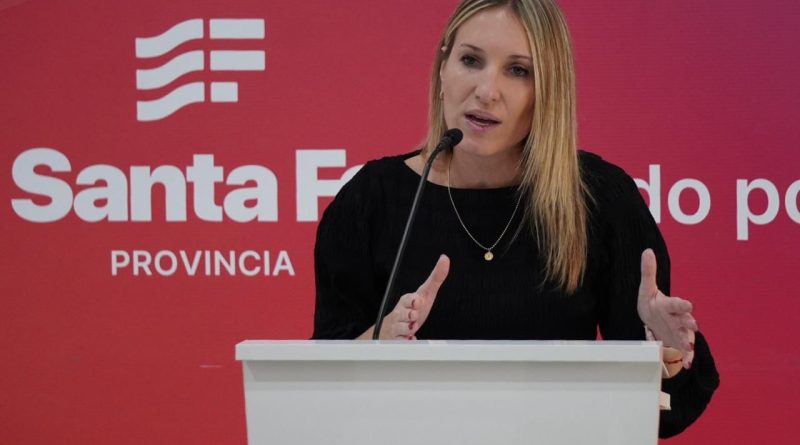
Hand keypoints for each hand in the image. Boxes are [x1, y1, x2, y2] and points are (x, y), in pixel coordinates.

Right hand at [378, 254, 449, 339]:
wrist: (395, 326)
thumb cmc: (413, 308)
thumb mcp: (426, 293)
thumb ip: (436, 278)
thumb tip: (445, 259)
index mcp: (406, 301)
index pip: (407, 299)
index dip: (412, 300)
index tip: (418, 301)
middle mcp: (400, 313)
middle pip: (401, 313)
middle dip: (409, 315)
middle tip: (414, 316)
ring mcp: (397, 326)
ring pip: (400, 328)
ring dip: (407, 329)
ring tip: (412, 327)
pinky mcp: (396, 339)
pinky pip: (400, 342)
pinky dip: (406, 342)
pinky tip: (410, 339)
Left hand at [637, 249, 696, 367]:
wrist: (653, 322)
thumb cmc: (652, 305)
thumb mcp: (647, 289)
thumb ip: (648, 272)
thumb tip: (647, 251)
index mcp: (669, 305)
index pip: (676, 303)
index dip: (682, 303)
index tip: (689, 304)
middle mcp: (677, 318)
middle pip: (685, 320)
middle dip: (689, 323)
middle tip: (693, 326)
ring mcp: (678, 332)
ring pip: (686, 336)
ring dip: (688, 342)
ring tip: (688, 349)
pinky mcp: (677, 344)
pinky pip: (684, 351)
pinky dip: (686, 357)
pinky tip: (686, 364)